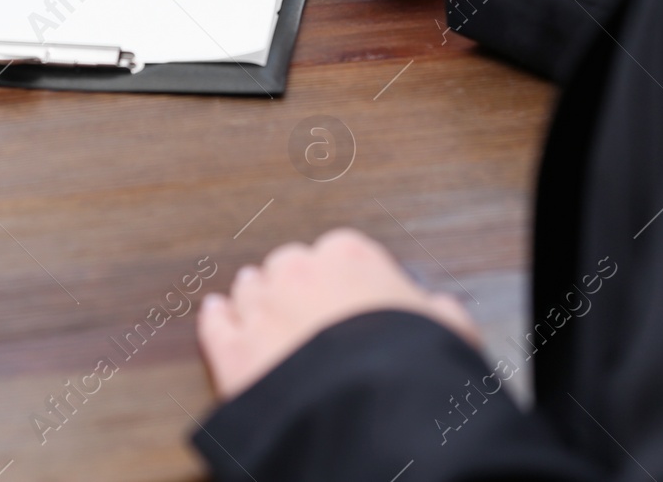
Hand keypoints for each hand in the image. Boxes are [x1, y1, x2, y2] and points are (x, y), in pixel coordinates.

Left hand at [197, 228, 481, 399]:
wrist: (368, 409)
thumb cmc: (410, 365)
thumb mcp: (447, 331)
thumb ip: (436, 310)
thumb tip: (439, 309)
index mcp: (349, 256)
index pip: (339, 253)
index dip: (343, 278)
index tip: (348, 295)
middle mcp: (298, 272)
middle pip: (288, 266)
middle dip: (297, 285)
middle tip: (308, 309)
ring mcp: (260, 309)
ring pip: (249, 289)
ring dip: (257, 297)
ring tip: (263, 309)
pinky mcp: (231, 351)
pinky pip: (215, 324)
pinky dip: (216, 319)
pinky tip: (216, 314)